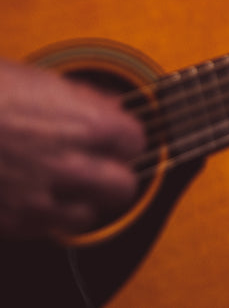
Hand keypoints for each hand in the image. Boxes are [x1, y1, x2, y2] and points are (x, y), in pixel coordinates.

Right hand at [0, 59, 145, 239]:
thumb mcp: (33, 79)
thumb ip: (76, 99)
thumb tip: (105, 106)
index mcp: (83, 121)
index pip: (134, 139)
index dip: (124, 136)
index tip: (115, 135)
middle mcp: (67, 163)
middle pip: (122, 186)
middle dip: (115, 175)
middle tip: (101, 167)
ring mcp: (36, 196)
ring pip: (88, 216)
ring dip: (83, 203)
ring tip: (70, 189)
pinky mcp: (7, 221)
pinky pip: (46, 232)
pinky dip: (46, 220)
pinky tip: (36, 202)